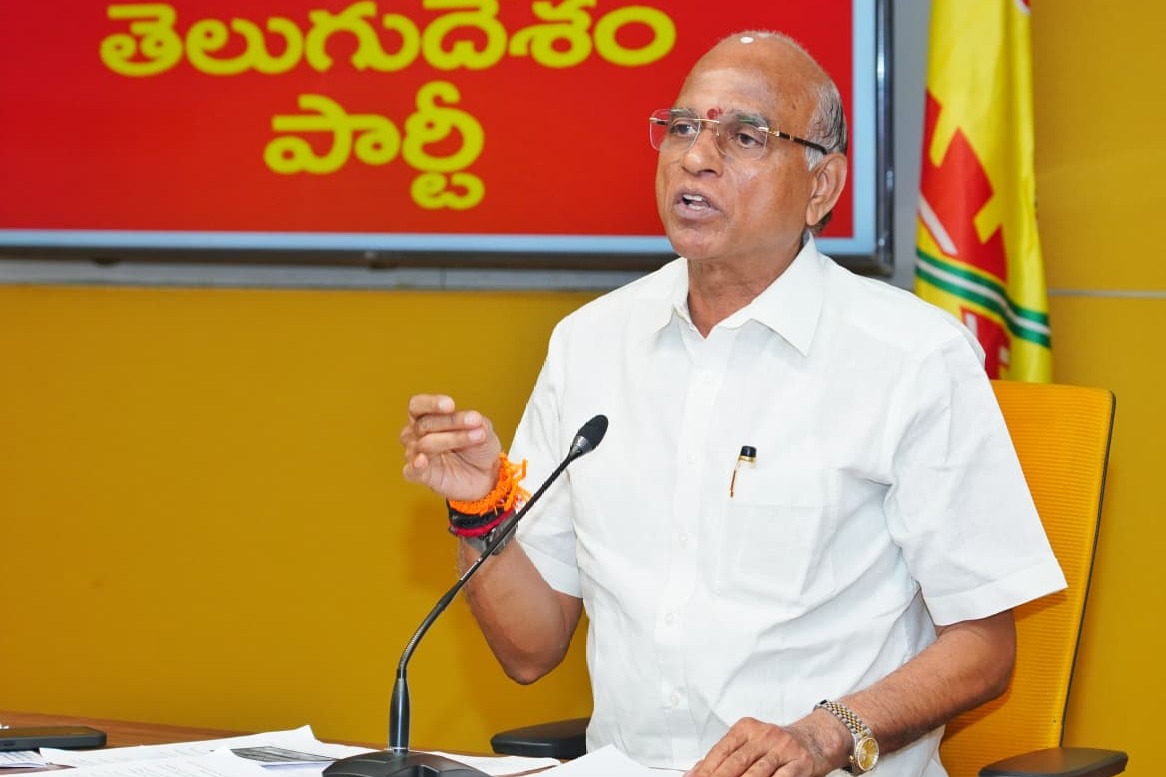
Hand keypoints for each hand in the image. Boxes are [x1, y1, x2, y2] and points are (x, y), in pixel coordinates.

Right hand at [400, 394, 502, 500]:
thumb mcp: (482, 428)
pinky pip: (412, 471)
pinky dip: (415, 465)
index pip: (418, 405)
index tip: (451, 405)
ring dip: (452, 439)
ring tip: (477, 437)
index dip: (431, 403)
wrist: (485, 475)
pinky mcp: (421, 476)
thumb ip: (476, 422)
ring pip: (425, 444)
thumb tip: (474, 419)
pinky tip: (422, 460)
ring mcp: (417, 455)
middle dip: (452, 421)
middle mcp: (416, 434)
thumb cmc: (477, 447)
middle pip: (425, 423)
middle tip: (475, 422)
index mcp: (426, 417)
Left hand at [686, 716, 841, 776]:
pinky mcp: (800, 762)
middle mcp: (764, 735)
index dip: (706, 769)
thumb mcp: (750, 743)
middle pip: (736, 762)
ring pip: (757, 772)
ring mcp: (783, 748)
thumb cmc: (778, 745)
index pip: (721, 751)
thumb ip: (725, 756)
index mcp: (746, 728)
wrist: (815, 739)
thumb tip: (696, 770)